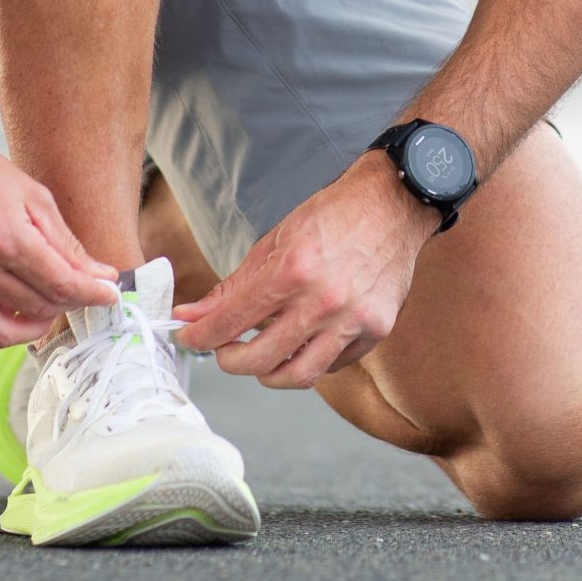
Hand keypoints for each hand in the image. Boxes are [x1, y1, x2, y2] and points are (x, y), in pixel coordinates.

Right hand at [0, 124, 121, 348]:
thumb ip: (66, 243)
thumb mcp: (33, 196)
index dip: (93, 294)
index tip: (108, 294)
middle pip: (36, 308)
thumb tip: (99, 274)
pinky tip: (6, 312)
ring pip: (1, 333)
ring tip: (44, 307)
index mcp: (5, 237)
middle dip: (67, 303)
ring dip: (32, 326)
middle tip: (75, 291)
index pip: (62, 285)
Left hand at [173, 153, 435, 388]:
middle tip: (223, 350)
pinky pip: (333, 365)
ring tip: (260, 357)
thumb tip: (193, 315)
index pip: (231, 321)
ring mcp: (354, 319)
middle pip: (260, 359)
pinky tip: (301, 343)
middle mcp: (324, 300)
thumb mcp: (275, 241)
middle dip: (229, 360)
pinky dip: (309, 361)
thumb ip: (234, 286)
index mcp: (292, 271)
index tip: (188, 337)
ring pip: (299, 376)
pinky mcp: (376, 330)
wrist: (393, 204)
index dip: (199, 336)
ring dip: (268, 372)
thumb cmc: (334, 216)